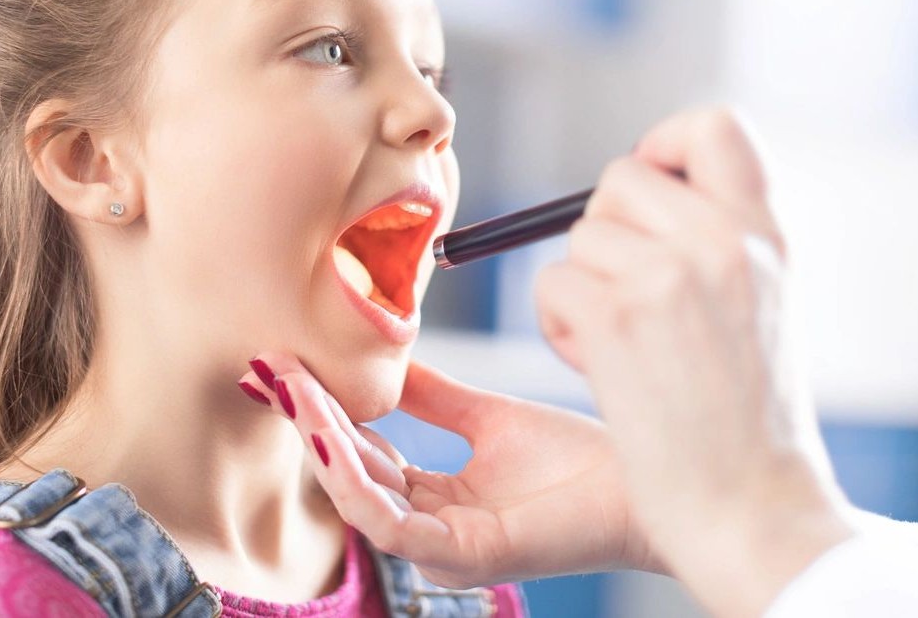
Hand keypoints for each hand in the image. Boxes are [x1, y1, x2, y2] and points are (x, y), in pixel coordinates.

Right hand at [236, 352, 658, 588]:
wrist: (640, 483)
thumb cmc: (577, 460)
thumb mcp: (489, 417)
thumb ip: (433, 397)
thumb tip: (386, 361)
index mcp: (436, 503)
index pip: (362, 458)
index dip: (324, 413)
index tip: (292, 364)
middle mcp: (433, 532)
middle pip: (351, 477)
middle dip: (310, 421)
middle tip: (277, 369)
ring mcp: (447, 550)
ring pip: (360, 499)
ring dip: (322, 443)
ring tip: (297, 390)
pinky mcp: (468, 556)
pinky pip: (392, 524)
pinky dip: (355, 480)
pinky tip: (333, 434)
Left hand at [534, 107, 855, 616]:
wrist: (753, 508)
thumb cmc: (751, 422)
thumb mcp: (765, 303)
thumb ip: (716, 239)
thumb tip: (637, 191)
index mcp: (766, 233)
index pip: (714, 125)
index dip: (665, 143)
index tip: (650, 192)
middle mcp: (723, 240)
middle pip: (619, 177)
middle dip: (605, 233)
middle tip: (629, 298)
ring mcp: (670, 276)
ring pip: (577, 237)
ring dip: (582, 291)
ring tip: (627, 349)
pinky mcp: (619, 319)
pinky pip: (552, 285)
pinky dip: (561, 329)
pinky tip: (603, 369)